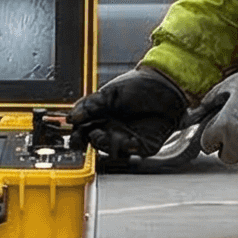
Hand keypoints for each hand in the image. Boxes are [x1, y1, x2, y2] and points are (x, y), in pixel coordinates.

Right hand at [68, 66, 191, 158]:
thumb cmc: (139, 85)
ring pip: (112, 150)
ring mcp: (127, 138)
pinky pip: (133, 152)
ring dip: (109, 145)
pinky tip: (129, 141)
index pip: (84, 131)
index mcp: (102, 117)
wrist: (165, 84)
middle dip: (93, 140)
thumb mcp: (109, 93)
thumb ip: (90, 105)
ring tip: (110, 135)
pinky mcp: (144, 145)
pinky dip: (129, 148)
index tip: (75, 136)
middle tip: (92, 134)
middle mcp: (113, 129)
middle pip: (96, 143)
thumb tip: (72, 117)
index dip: (77, 136)